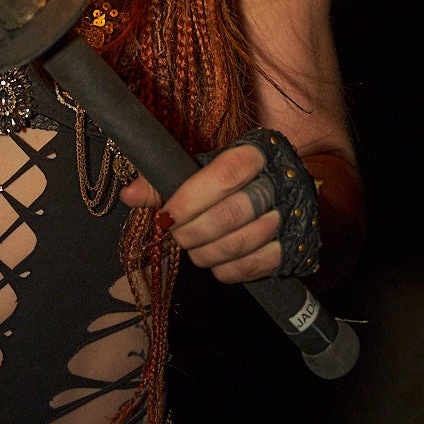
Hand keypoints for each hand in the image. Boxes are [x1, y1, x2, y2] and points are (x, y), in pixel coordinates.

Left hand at [119, 143, 283, 284]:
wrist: (281, 187)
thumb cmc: (229, 178)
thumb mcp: (200, 169)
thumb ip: (164, 181)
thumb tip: (129, 196)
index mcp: (254, 153)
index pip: (222, 176)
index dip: (189, 200)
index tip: (165, 217)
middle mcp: (278, 182)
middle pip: (232, 213)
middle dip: (194, 232)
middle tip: (176, 235)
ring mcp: (291, 215)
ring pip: (243, 243)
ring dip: (207, 253)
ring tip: (193, 249)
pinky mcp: (294, 247)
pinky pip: (257, 266)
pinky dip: (228, 270)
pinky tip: (214, 263)